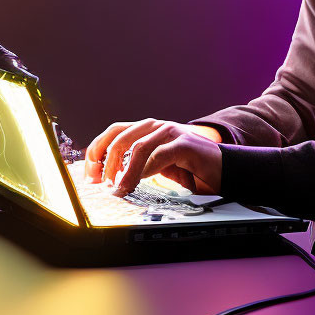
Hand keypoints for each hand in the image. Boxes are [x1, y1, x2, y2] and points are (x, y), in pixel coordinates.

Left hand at [84, 119, 222, 194]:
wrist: (224, 168)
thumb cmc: (189, 168)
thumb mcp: (157, 165)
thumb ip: (137, 165)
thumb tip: (109, 179)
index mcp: (146, 129)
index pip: (114, 132)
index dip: (97, 150)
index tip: (90, 174)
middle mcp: (156, 126)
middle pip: (120, 137)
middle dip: (106, 162)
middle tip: (102, 183)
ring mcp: (171, 132)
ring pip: (138, 146)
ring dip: (124, 169)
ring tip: (118, 187)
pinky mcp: (185, 144)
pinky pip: (159, 154)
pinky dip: (145, 170)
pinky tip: (139, 182)